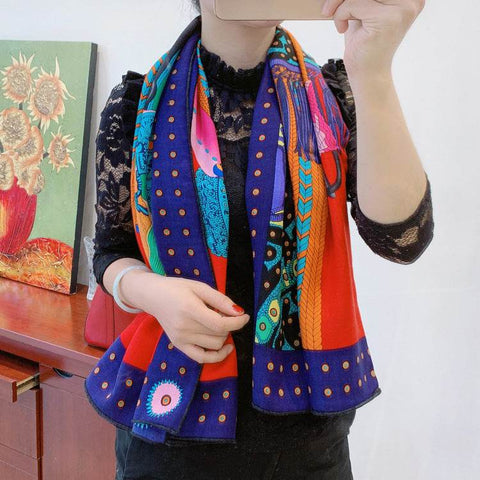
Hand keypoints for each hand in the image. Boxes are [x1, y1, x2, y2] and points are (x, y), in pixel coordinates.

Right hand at [125, 272, 249, 363]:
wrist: (153, 296)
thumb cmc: (177, 288)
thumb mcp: (200, 287)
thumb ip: (220, 299)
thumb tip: (239, 312)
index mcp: (190, 309)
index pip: (220, 324)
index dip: (237, 322)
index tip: (245, 316)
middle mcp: (184, 328)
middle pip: (219, 335)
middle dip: (230, 325)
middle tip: (226, 314)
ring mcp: (181, 339)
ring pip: (214, 345)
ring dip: (223, 336)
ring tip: (218, 324)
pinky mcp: (179, 346)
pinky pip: (202, 358)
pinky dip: (217, 356)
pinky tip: (226, 347)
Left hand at [322, 0, 425, 78]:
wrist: (367, 74)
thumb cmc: (363, 41)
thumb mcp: (364, 8)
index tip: (342, 3)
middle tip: (329, 7)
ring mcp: (403, 8)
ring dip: (341, 3)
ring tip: (337, 18)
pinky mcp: (388, 19)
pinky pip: (354, 4)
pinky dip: (341, 14)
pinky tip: (341, 28)